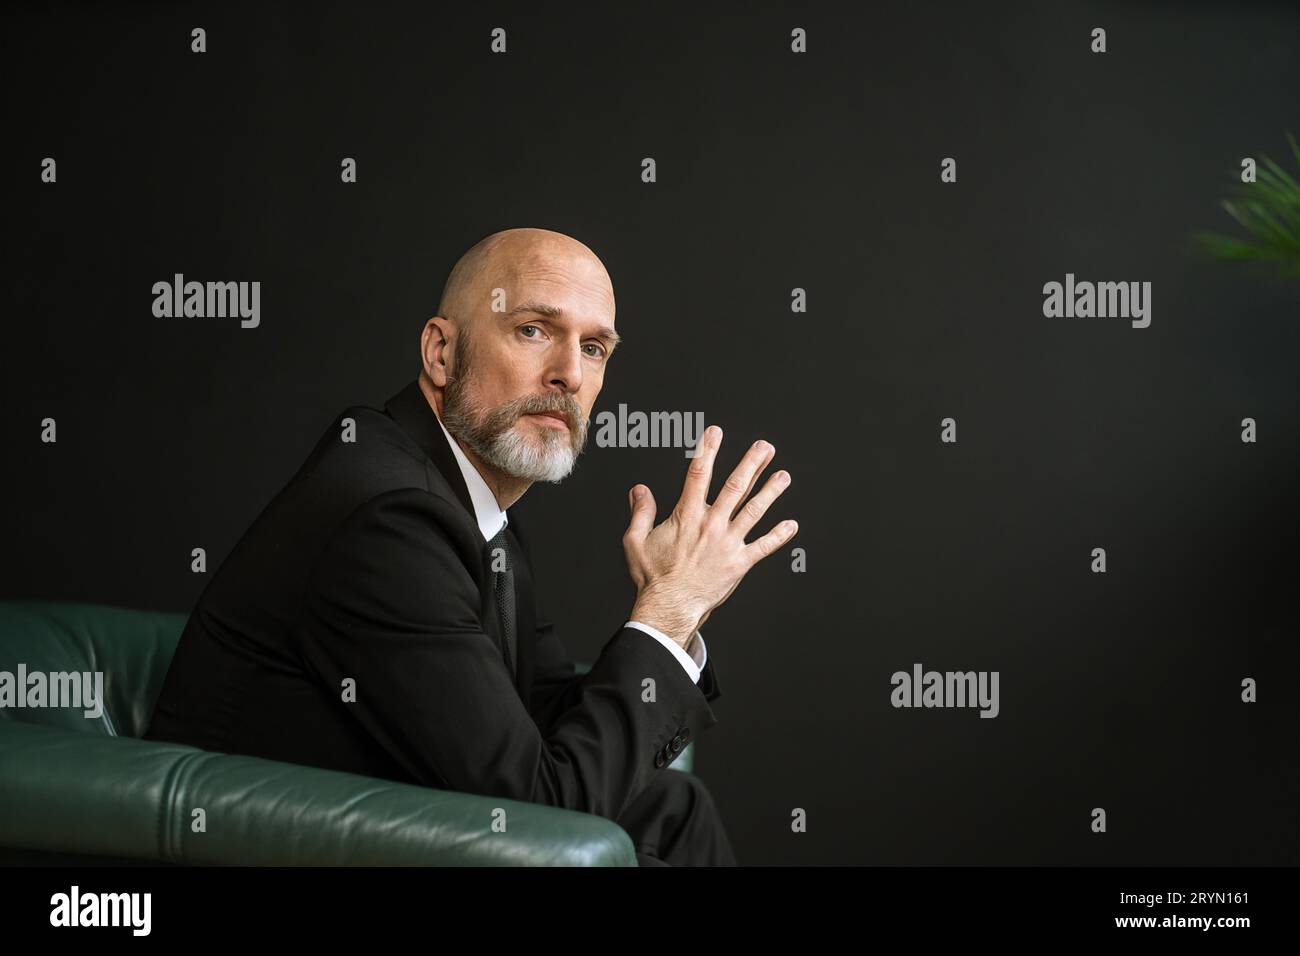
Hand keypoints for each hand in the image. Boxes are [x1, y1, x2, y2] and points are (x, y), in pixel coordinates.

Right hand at [623, 425, 796, 646]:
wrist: (670, 606)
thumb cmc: (654, 577)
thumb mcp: (636, 540)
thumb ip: (640, 512)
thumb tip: (639, 490)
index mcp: (687, 516)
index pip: (698, 474)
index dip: (708, 450)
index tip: (715, 432)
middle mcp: (712, 524)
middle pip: (735, 487)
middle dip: (751, 464)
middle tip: (765, 448)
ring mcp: (728, 543)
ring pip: (754, 511)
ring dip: (770, 491)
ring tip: (783, 476)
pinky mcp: (739, 563)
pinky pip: (764, 546)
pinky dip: (779, 536)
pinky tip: (792, 525)